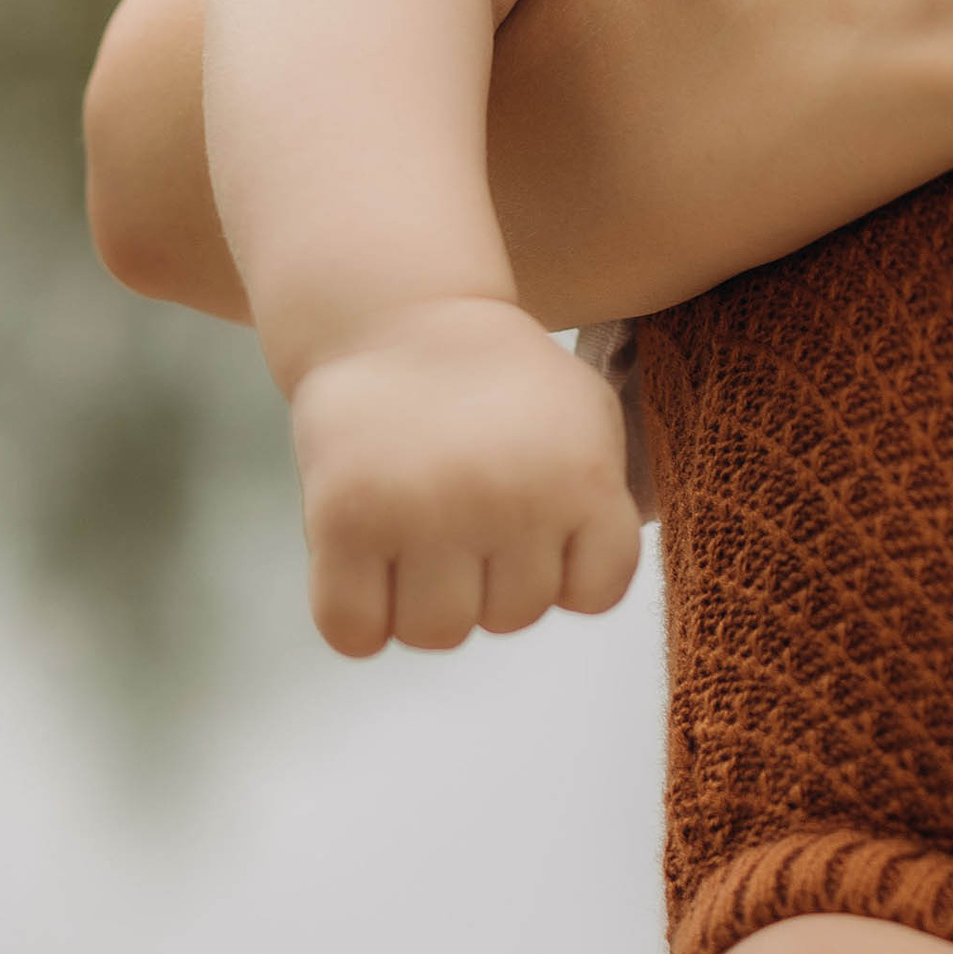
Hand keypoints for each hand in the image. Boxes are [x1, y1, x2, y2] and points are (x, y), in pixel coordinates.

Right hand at [289, 295, 640, 657]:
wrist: (401, 318)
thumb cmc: (501, 384)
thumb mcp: (586, 418)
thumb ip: (606, 503)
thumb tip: (588, 591)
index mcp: (581, 474)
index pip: (598, 592)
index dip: (568, 573)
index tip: (542, 528)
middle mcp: (511, 498)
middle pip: (512, 619)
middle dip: (491, 579)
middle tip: (468, 515)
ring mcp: (426, 512)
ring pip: (436, 635)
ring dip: (424, 601)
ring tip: (419, 535)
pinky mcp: (346, 520)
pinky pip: (355, 633)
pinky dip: (357, 617)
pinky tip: (365, 562)